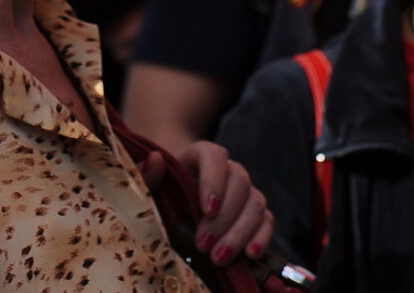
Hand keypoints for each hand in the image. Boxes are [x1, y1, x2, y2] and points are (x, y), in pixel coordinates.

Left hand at [143, 141, 273, 266]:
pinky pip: (267, 220)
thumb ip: (146, 175)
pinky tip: (250, 254)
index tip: (206, 210)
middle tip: (204, 245)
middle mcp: (228, 169)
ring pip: (255, 202)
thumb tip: (154, 160)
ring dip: (240, 232)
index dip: (215, 181)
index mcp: (200, 155)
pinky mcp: (254, 213)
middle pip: (240, 181)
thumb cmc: (160, 190)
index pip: (215, 155)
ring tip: (219, 257)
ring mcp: (244, 191)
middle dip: (224, 217)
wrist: (173, 201)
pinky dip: (261, 237)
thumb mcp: (148, 184)